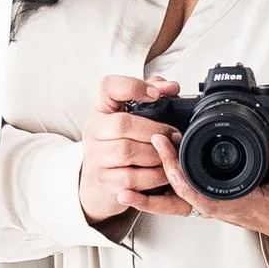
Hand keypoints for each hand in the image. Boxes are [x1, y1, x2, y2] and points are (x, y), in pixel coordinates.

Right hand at [78, 74, 190, 223]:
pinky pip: (131, 178)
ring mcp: (96, 156)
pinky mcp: (104, 180)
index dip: (132, 87)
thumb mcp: (131, 115)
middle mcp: (94, 130)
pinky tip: (163, 172)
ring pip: (127, 152)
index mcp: (102, 109)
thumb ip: (152, 95)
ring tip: (170, 154)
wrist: (100, 177)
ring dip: (156, 154)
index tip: (155, 94)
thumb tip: (171, 87)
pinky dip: (153, 176)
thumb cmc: (121, 141)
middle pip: (122, 124)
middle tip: (174, 135)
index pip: (109, 87)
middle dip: (155, 130)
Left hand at [138, 124, 268, 258]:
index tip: (167, 147)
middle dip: (160, 170)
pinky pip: (191, 193)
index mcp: (238, 206)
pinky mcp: (222, 200)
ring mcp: (220, 205)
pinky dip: (174, 182)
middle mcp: (223, 208)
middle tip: (151, 140)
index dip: (178, 174)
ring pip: (181, 197)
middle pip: (181, 195)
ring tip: (139, 161)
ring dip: (159, 182)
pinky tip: (162, 168)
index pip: (199, 194)